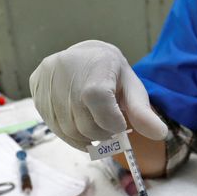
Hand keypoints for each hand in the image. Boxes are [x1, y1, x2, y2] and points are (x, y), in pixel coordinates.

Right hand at [29, 40, 167, 149]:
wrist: (86, 57)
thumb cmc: (113, 75)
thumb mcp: (132, 90)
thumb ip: (143, 113)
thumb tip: (160, 134)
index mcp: (93, 65)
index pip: (98, 101)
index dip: (110, 121)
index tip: (119, 124)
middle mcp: (64, 69)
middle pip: (83, 122)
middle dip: (101, 134)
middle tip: (109, 128)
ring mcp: (46, 80)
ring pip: (67, 129)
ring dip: (85, 138)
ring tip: (95, 127)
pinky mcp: (36, 90)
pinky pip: (53, 126)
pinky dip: (70, 135)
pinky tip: (80, 126)